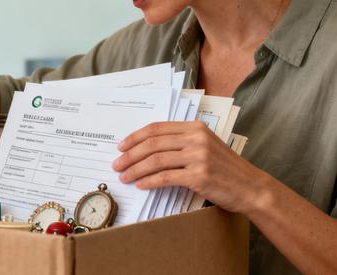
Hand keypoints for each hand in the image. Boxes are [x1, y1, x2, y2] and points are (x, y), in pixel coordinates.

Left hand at [112, 121, 275, 214]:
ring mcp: (199, 157)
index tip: (121, 147)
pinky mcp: (199, 176)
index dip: (135, 137)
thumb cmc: (225, 169)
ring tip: (124, 176)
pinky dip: (149, 181)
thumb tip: (146, 148)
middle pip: (152, 144)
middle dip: (130, 155)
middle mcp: (196, 139)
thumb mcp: (205, 147)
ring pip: (155, 160)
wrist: (251, 187)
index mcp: (195, 127)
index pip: (157, 128)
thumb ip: (181, 142)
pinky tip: (140, 185)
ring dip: (135, 169)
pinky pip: (165, 177)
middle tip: (116, 164)